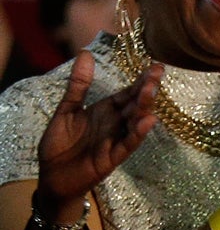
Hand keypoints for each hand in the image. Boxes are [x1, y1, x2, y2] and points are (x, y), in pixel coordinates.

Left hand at [34, 53, 158, 215]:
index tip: (155, 66)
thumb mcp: (66, 110)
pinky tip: (147, 121)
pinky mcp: (112, 157)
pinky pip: (127, 144)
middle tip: (157, 72)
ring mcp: (115, 140)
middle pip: (134, 104)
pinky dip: (137, 133)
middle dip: (146, 89)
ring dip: (143, 107)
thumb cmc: (59, 144)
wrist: (52, 176)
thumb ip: (78, 85)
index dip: (140, 80)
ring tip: (151, 91)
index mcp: (105, 111)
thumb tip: (85, 53)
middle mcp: (115, 124)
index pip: (126, 93)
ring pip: (134, 122)